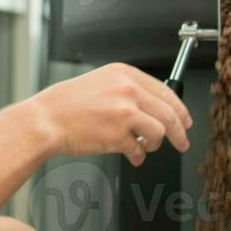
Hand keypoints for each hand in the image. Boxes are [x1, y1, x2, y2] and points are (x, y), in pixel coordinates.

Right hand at [19, 62, 190, 164]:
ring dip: (155, 144)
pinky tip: (132, 155)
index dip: (180, 109)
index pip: (166, 91)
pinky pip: (139, 150)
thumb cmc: (66, 104)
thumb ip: (127, 90)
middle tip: (182, 142)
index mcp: (125, 74)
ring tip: (145, 146)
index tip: (185, 120)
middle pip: (169, 113)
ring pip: (159, 132)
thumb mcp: (100, 83)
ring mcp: (124, 113)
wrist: (45, 119)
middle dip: (179, 132)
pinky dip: (138, 156)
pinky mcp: (117, 135)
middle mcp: (128, 90)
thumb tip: (154, 107)